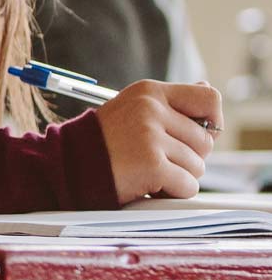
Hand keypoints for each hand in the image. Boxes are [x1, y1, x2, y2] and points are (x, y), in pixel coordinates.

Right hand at [98, 78, 219, 201]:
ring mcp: (150, 137)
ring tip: (146, 170)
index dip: (211, 120)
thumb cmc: (103, 142)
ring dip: (177, 176)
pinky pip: (187, 185)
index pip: (208, 98)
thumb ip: (172, 104)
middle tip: (155, 158)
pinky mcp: (152, 165)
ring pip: (197, 166)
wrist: (67, 166)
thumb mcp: (134, 110)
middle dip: (187, 156)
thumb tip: (207, 87)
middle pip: (205, 141)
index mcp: (149, 92)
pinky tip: (148, 185)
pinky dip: (171, 192)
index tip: (195, 135)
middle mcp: (150, 109)